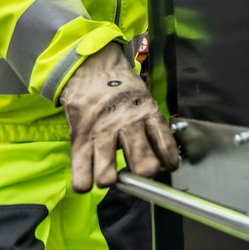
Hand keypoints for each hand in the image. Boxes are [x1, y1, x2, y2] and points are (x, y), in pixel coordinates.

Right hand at [59, 42, 179, 191]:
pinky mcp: (79, 137)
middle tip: (136, 171)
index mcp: (147, 112)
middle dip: (142, 176)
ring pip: (108, 176)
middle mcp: (126, 123)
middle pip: (143, 166)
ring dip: (110, 180)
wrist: (90, 66)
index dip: (169, 161)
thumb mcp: (144, 99)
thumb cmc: (119, 87)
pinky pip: (81, 173)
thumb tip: (165, 159)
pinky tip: (87, 180)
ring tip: (108, 174)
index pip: (166, 145)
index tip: (168, 166)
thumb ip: (153, 127)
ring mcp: (101, 132)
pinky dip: (84, 183)